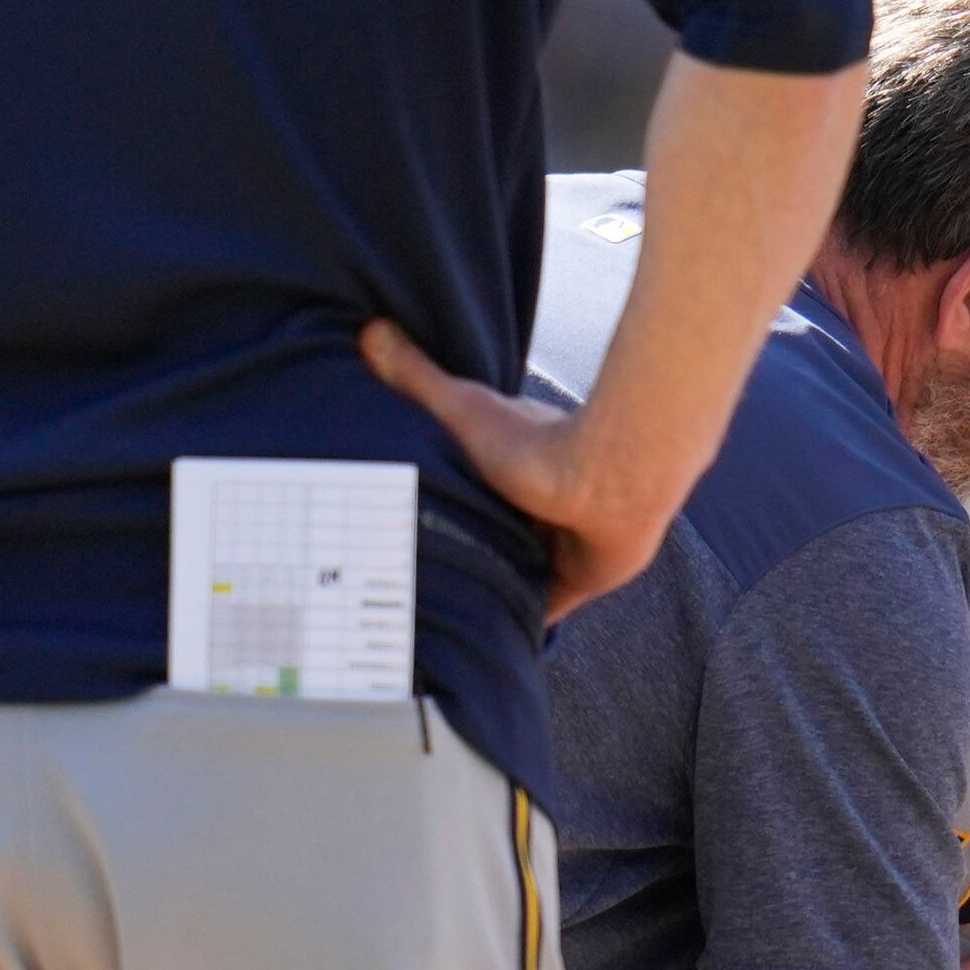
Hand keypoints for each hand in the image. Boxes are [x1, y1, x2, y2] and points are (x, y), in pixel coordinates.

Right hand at [363, 320, 677, 623]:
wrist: (602, 479)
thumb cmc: (534, 441)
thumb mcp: (458, 406)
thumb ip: (415, 376)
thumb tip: (368, 327)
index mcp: (510, 472)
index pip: (469, 491)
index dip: (441, 505)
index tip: (400, 522)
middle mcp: (535, 511)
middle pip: (488, 538)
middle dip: (460, 554)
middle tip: (407, 579)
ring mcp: (556, 548)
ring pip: (512, 576)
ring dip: (487, 589)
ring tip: (436, 615)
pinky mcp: (574, 584)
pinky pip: (540, 613)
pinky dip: (516, 625)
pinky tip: (484, 641)